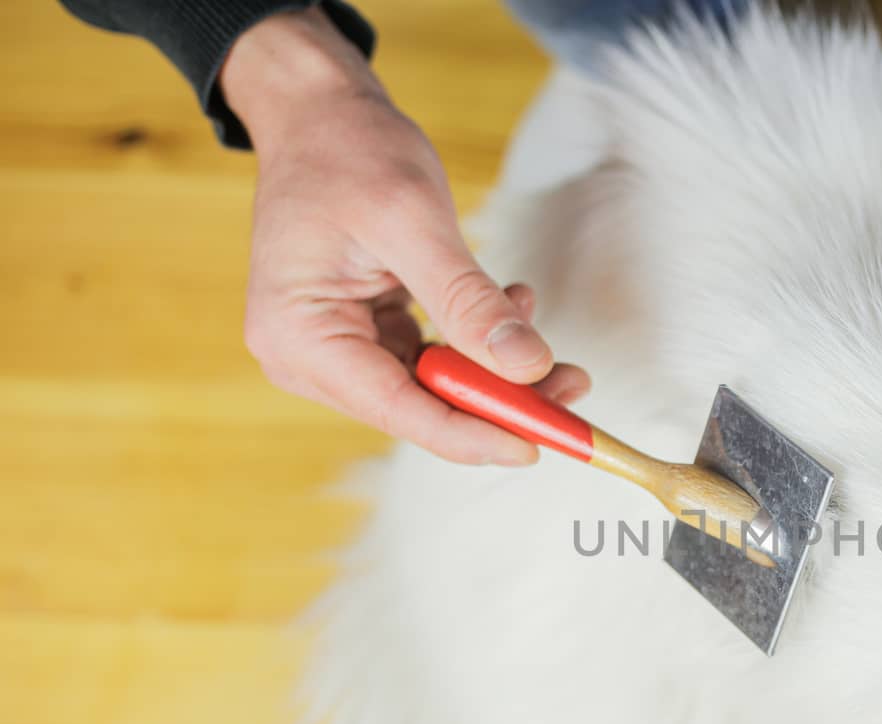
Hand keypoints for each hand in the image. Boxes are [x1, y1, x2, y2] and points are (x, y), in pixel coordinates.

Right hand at [222, 9, 588, 463]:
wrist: (318, 111)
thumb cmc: (349, 150)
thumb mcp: (413, 220)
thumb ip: (468, 300)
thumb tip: (529, 367)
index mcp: (300, 338)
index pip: (400, 410)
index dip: (475, 433)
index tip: (540, 444)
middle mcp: (307, 357)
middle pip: (420, 407)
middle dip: (499, 401)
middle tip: (572, 386)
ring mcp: (334, 349)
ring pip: (435, 388)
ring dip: (496, 369)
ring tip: (545, 336)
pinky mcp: (364, 334)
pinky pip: (432, 358)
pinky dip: (477, 341)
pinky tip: (510, 304)